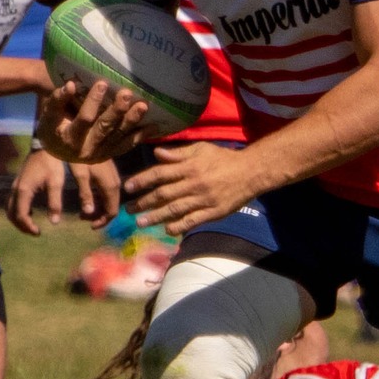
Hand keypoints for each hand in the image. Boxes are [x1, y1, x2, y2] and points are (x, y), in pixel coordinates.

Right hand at [8, 147, 122, 235]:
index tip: (39, 233)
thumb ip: (55, 203)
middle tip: (35, 231)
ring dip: (18, 219)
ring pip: (10, 208)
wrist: (45, 145)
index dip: (28, 227)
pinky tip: (30, 212)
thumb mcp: (56, 183)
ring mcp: (15, 185)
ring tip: (32, 225)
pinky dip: (18, 210)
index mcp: (24, 190)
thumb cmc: (52, 162)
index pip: (20, 215)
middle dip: (21, 225)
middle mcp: (16, 189)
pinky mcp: (18, 182)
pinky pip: (13, 201)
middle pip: (11, 214)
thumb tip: (55, 222)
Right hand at [34, 79, 147, 164]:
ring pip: (119, 137)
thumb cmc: (52, 126)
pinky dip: (140, 136)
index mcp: (70, 139)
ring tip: (143, 106)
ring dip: (132, 121)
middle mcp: (87, 150)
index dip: (93, 102)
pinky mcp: (110, 154)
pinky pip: (127, 145)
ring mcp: (101, 154)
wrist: (58, 150)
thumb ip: (57, 100)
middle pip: (104, 128)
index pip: (84, 119)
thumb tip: (69, 85)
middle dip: (117, 111)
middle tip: (127, 94)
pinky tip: (153, 125)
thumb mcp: (49, 115)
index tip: (102, 82)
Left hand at [125, 142, 258, 235]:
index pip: (160, 173)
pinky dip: (178, 226)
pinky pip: (192, 221)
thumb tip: (156, 153)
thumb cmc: (223, 158)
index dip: (142, 180)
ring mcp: (203, 199)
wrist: (250, 172)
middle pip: (164, 194)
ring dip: (156, 216)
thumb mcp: (201, 149)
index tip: (128, 186)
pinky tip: (166, 230)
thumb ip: (178, 153)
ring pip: (175, 209)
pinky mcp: (213, 212)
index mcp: (189, 166)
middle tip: (128, 209)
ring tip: (141, 222)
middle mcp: (194, 183)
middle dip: (144, 202)